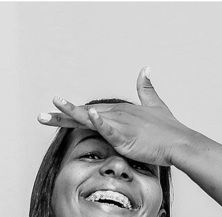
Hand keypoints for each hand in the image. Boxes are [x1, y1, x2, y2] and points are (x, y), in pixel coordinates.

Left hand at [38, 67, 195, 166]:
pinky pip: (109, 129)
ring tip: (54, 106)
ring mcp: (122, 125)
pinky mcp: (127, 138)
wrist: (181, 143)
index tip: (53, 113)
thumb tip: (145, 68)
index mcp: (121, 111)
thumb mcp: (156, 105)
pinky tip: (87, 114)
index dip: (71, 112)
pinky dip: (99, 122)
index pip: (90, 111)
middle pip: (84, 114)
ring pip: (91, 118)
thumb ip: (147, 88)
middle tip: (40, 117)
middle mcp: (118, 115)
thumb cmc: (170, 129)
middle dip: (61, 115)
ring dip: (72, 112)